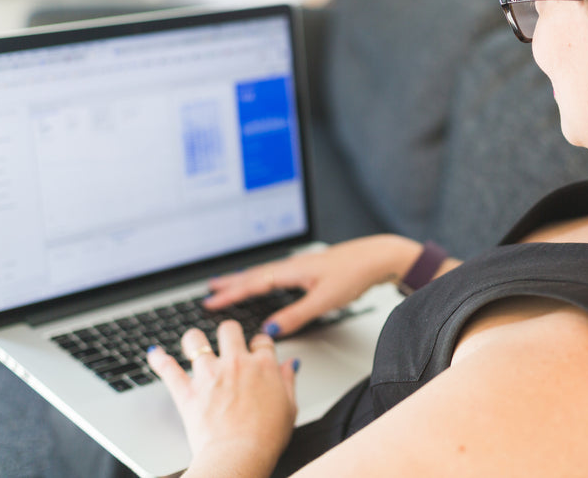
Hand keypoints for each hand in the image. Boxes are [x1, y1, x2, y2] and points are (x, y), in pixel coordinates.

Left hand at [147, 321, 297, 476]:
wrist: (238, 456)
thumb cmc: (266, 438)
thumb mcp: (290, 408)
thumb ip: (288, 381)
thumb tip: (290, 365)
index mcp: (263, 366)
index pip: (261, 340)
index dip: (259, 344)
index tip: (257, 350)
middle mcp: (236, 363)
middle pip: (229, 329)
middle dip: (228, 333)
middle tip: (227, 341)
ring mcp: (209, 375)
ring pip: (195, 340)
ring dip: (194, 340)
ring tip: (194, 343)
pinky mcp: (188, 392)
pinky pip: (168, 369)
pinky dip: (159, 360)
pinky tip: (155, 353)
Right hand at [203, 234, 422, 336]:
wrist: (377, 257)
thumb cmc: (354, 274)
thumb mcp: (324, 300)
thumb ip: (296, 316)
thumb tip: (270, 331)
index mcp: (291, 271)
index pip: (253, 284)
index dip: (231, 294)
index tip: (211, 302)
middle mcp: (293, 265)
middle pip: (254, 275)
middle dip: (231, 284)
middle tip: (210, 290)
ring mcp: (301, 266)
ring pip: (265, 273)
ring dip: (244, 280)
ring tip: (228, 284)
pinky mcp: (310, 269)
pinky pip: (276, 274)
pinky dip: (262, 279)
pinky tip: (264, 283)